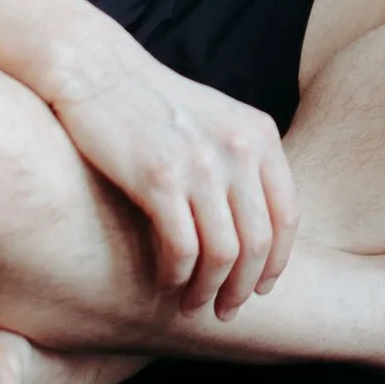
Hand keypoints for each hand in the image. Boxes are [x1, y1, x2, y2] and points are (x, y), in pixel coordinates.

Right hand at [49, 46, 297, 316]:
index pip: (287, 215)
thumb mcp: (217, 120)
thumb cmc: (153, 104)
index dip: (278, 261)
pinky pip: (181, 247)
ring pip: (225, 252)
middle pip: (260, 241)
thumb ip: (242, 162)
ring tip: (195, 304)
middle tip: (228, 310)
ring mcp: (200, 163)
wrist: (97, 72)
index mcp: (259, 135)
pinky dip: (178, 275)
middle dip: (246, 286)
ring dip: (211, 289)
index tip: (263, 288)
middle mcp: (238, 149)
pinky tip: (166, 283)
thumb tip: (257, 224)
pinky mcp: (158, 178)